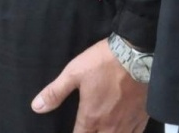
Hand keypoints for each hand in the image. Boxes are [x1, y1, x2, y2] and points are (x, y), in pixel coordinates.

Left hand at [32, 39, 147, 132]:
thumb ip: (55, 92)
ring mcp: (128, 124)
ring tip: (101, 132)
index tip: (74, 132)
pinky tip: (122, 132)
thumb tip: (36, 107)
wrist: (136, 54)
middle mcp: (110, 126)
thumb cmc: (103, 62)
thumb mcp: (74, 73)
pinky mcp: (141, 118)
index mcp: (91, 117)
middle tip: (87, 131)